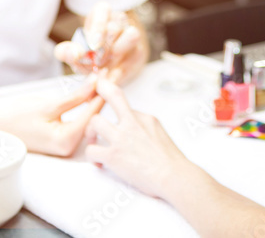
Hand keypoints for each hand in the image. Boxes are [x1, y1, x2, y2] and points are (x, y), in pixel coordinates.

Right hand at [0, 77, 104, 156]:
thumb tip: (97, 83)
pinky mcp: (61, 141)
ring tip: (101, 80)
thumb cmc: (16, 117)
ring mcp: (65, 147)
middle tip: (109, 74)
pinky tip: (89, 93)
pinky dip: (85, 107)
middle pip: (93, 117)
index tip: (111, 73)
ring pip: (87, 119)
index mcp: (67, 141)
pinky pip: (79, 122)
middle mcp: (69, 148)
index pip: (93, 113)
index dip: (103, 90)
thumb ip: (76, 97)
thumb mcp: (49, 104)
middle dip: (101, 95)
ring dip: (94, 100)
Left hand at [54, 3, 148, 83]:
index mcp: (101, 14)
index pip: (102, 10)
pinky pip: (132, 60)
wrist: (108, 64)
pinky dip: (117, 75)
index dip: (98, 27)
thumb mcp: (74, 51)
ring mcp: (131, 35)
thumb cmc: (88, 54)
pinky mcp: (138, 52)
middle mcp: (118, 21)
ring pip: (131, 36)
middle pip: (115, 28)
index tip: (93, 45)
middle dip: (103, 48)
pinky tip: (106, 83)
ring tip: (103, 70)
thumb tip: (74, 53)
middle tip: (95, 62)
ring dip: (116, 54)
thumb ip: (66, 52)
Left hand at [84, 77, 190, 199]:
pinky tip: (99, 164)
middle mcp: (133, 123)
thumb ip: (144, 126)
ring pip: (94, 122)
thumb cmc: (171, 162)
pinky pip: (91, 150)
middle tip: (90, 97)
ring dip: (90, 132)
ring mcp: (122, 138)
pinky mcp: (113, 156)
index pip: (123, 100)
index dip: (109, 91)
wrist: (174, 177)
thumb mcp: (160, 134)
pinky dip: (92, 158)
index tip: (102, 86)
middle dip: (99, 92)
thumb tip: (134, 126)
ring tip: (93, 142)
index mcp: (145, 118)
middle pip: (112, 96)